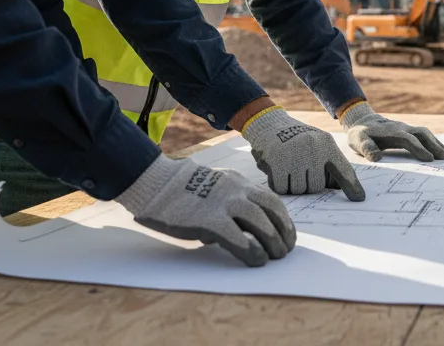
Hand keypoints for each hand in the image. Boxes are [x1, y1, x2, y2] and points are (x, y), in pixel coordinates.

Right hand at [116, 154, 295, 266]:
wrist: (156, 183)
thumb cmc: (180, 191)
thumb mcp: (212, 189)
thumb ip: (227, 206)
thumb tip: (235, 232)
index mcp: (237, 182)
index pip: (270, 199)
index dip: (283, 218)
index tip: (286, 233)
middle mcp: (236, 189)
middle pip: (271, 209)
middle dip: (283, 231)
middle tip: (285, 250)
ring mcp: (224, 203)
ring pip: (260, 221)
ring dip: (272, 240)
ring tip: (276, 256)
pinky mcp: (209, 219)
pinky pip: (237, 237)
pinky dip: (251, 250)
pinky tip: (256, 260)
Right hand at [241, 108, 365, 200]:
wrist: (268, 123)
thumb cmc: (296, 140)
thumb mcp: (317, 145)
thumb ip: (329, 164)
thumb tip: (338, 189)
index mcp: (326, 145)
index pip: (343, 169)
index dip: (351, 185)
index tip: (359, 198)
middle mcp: (313, 149)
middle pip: (317, 187)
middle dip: (308, 184)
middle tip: (299, 170)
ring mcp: (295, 155)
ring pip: (300, 189)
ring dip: (293, 185)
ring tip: (288, 168)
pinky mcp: (278, 162)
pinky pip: (283, 189)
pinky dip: (279, 184)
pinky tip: (277, 171)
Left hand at [340, 102, 443, 161]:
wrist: (362, 121)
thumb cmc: (360, 134)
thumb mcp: (358, 141)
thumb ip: (366, 148)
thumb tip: (376, 158)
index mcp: (391, 131)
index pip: (408, 139)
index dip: (419, 149)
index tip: (430, 159)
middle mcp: (402, 128)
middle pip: (421, 133)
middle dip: (434, 144)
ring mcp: (406, 128)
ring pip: (425, 133)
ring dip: (436, 143)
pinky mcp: (408, 131)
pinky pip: (423, 135)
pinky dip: (433, 141)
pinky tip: (439, 151)